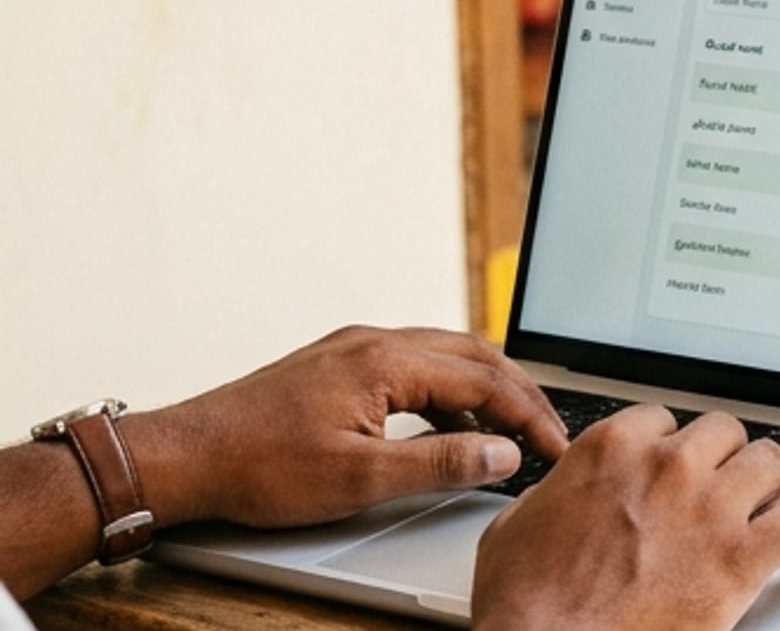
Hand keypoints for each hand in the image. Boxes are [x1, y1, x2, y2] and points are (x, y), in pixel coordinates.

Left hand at [126, 326, 568, 529]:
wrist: (185, 456)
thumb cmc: (257, 466)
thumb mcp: (359, 478)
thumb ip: (440, 462)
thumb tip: (501, 454)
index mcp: (387, 360)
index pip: (486, 381)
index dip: (530, 417)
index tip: (556, 448)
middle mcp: (375, 340)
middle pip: (475, 355)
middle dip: (520, 393)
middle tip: (549, 432)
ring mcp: (355, 348)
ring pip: (446, 356)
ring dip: (486, 390)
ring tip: (510, 430)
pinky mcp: (339, 364)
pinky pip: (416, 365)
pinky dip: (449, 392)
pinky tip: (449, 427)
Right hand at [472, 407, 779, 630]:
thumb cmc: (526, 606)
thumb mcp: (515, 528)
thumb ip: (557, 493)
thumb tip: (567, 492)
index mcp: (612, 448)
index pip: (665, 419)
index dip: (670, 449)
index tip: (672, 470)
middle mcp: (667, 467)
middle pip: (724, 432)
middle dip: (721, 461)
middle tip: (718, 489)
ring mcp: (710, 509)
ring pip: (770, 462)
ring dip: (765, 484)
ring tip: (759, 507)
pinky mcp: (741, 558)